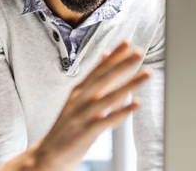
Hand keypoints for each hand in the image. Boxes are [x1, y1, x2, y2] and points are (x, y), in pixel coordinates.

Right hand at [29, 41, 150, 170]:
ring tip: (147, 73)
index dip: (113, 56)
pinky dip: (122, 111)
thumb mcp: (76, 102)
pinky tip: (137, 103)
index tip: (127, 42)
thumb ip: (92, 84)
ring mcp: (82, 116)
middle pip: (103, 78)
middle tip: (139, 51)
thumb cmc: (67, 128)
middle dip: (122, 64)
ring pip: (110, 96)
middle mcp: (79, 100)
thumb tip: (103, 62)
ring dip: (130, 84)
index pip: (97, 70)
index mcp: (78, 92)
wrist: (48, 154)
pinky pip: (107, 120)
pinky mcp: (86, 132)